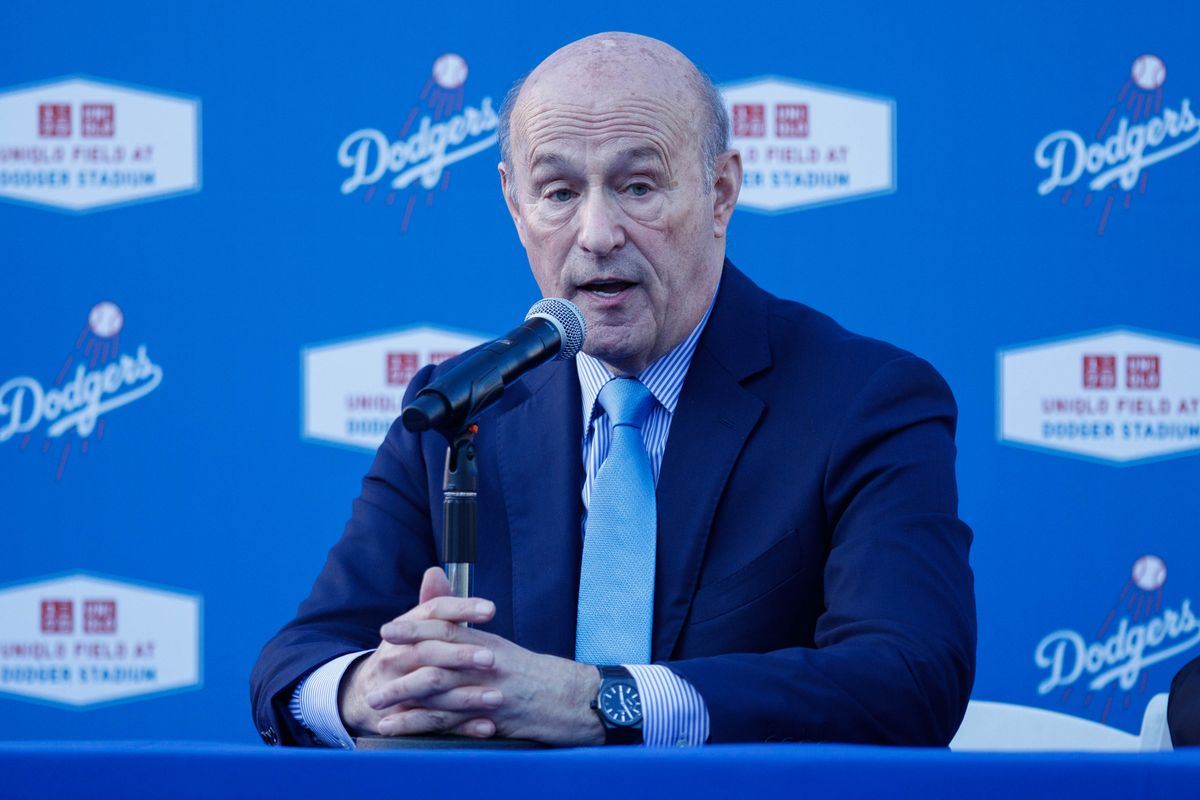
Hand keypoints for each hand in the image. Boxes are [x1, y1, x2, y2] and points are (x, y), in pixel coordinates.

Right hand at [337, 567, 500, 738]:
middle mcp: (397, 656)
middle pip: (430, 652)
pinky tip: (486, 725)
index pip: (433, 613)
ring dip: (467, 696)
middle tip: (492, 659)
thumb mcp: (413, 625)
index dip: (462, 609)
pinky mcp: (405, 718)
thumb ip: (431, 602)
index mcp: (405, 629)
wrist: (365, 693)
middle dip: (462, 656)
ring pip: (432, 691)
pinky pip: (434, 724)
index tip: (491, 609)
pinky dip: (462, 727)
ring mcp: (397, 688)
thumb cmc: (402, 653)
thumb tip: (436, 572)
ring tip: (497, 697)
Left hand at [373, 613, 603, 745]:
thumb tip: (457, 643)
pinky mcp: (489, 716)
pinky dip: (417, 725)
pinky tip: (395, 730)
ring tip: (374, 703)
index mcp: (489, 645)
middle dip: (401, 660)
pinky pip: (447, 720)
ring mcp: (487, 689)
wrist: (575, 701)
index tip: (388, 630)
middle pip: (435, 655)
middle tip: (374, 664)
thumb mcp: (511, 657)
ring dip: (401, 695)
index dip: (416, 627)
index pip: (447, 628)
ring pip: (436, 688)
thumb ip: (481, 649)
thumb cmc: (543, 681)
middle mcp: (485, 662)